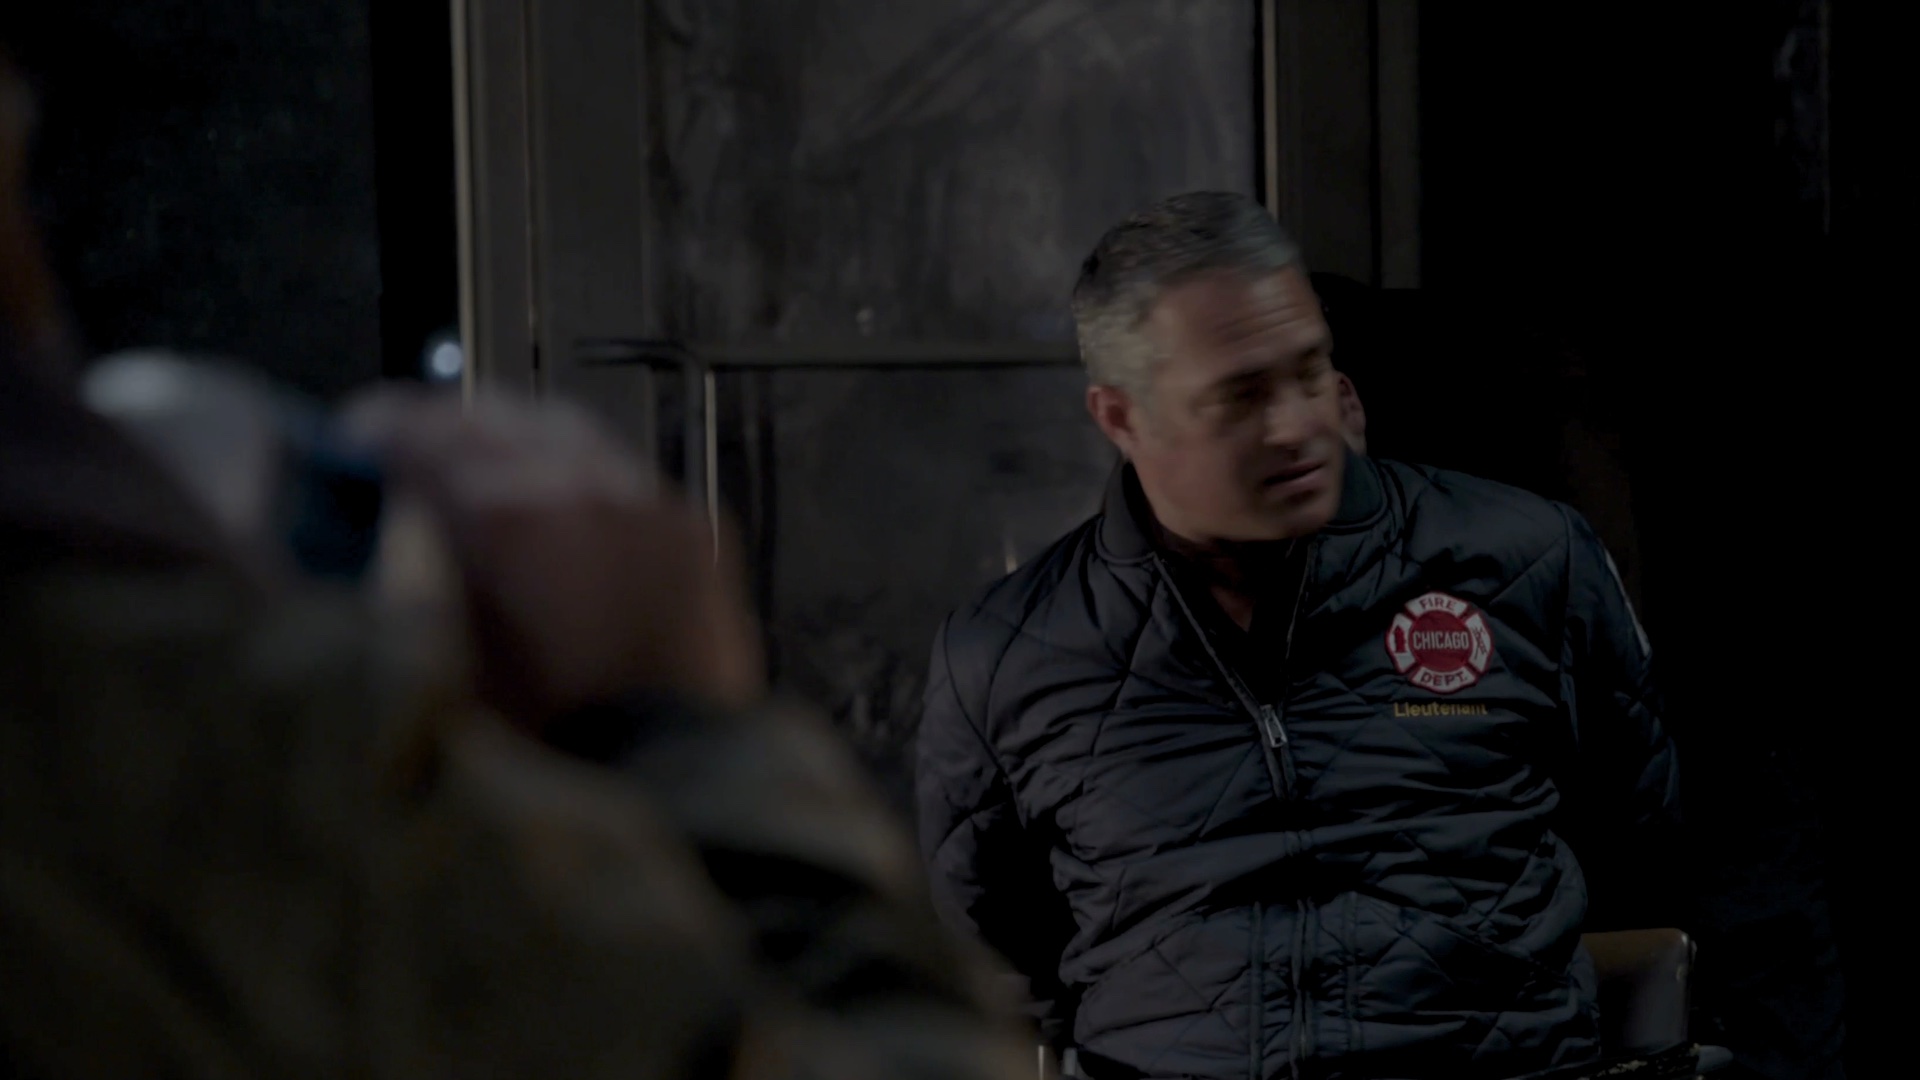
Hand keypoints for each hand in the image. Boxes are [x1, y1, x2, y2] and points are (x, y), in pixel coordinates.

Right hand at [343, 388, 763, 721]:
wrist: (668, 778)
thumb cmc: (544, 744)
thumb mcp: (437, 662)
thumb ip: (402, 573)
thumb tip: (376, 525)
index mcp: (499, 516)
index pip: (418, 433)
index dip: (377, 432)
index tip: (356, 438)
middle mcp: (575, 486)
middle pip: (491, 419)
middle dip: (444, 430)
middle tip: (412, 452)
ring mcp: (642, 501)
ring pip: (563, 433)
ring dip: (515, 444)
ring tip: (487, 475)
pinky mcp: (693, 529)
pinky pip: (624, 477)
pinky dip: (585, 483)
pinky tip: (567, 515)